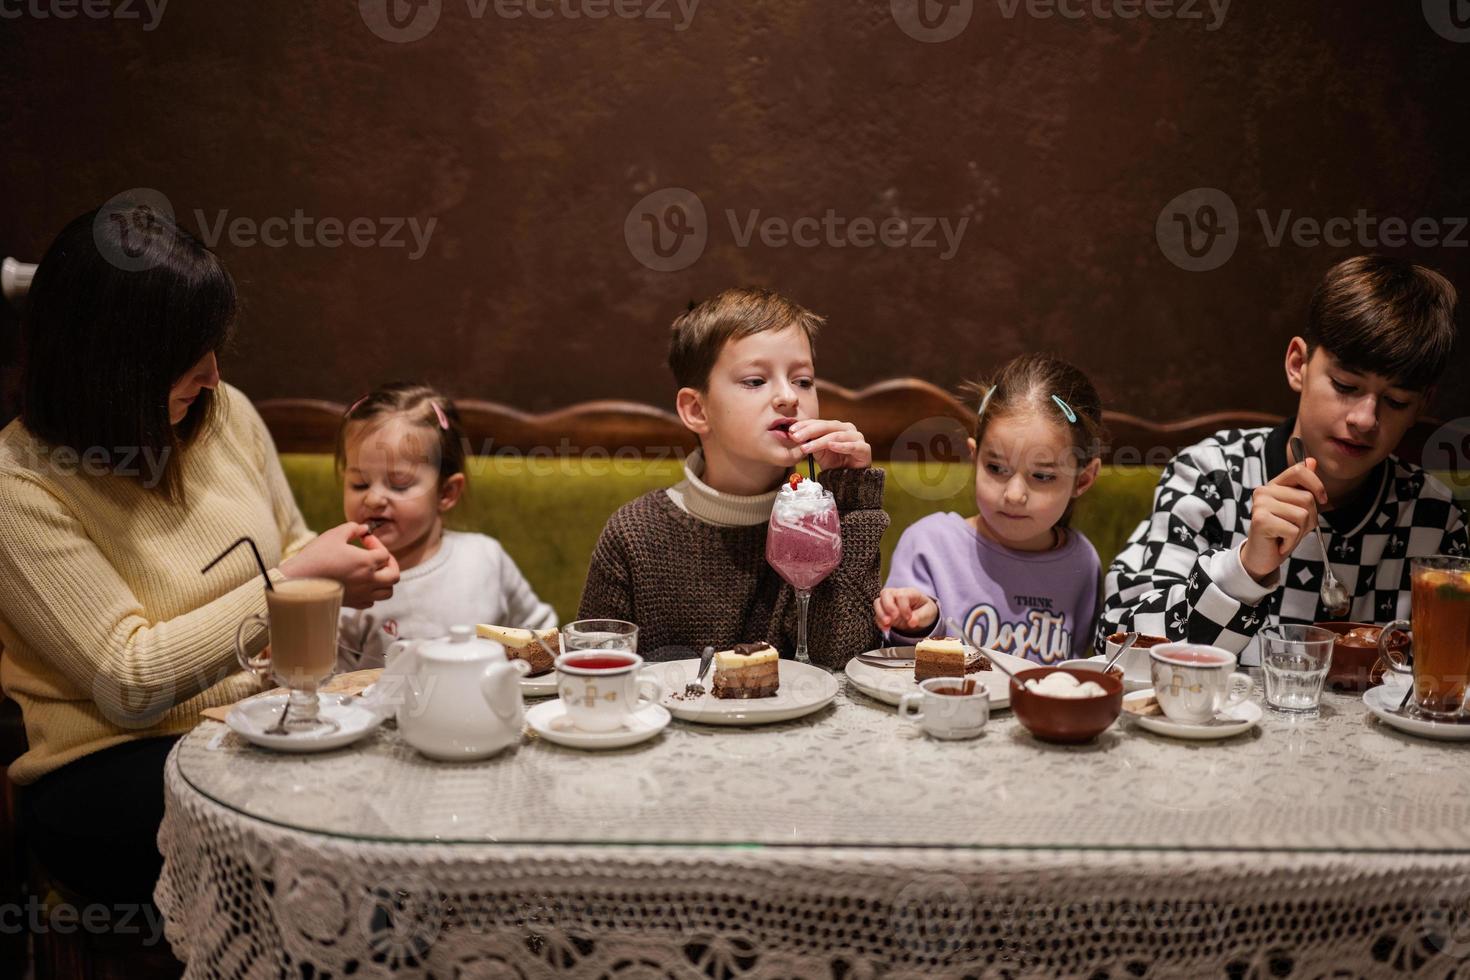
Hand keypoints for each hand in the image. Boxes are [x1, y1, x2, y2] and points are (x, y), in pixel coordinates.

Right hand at [279, 522, 399, 608]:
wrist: (297, 582)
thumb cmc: (315, 557)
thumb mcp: (334, 535)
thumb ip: (352, 528)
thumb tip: (364, 529)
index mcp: (367, 563)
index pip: (385, 553)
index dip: (376, 543)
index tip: (364, 539)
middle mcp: (368, 581)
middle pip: (394, 575)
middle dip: (390, 563)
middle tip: (378, 556)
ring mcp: (361, 594)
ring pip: (387, 592)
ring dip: (385, 580)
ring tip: (374, 572)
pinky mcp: (352, 604)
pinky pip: (371, 602)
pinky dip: (372, 593)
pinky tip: (361, 584)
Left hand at [787, 419, 871, 470]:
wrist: (849, 480)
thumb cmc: (834, 464)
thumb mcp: (818, 452)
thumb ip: (810, 442)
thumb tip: (794, 435)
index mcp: (836, 426)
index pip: (818, 422)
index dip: (804, 425)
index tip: (791, 430)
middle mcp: (847, 428)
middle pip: (827, 426)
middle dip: (809, 431)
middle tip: (795, 437)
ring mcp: (857, 437)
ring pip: (837, 435)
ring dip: (820, 441)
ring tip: (807, 447)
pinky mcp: (864, 449)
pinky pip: (853, 446)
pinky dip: (842, 445)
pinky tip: (831, 446)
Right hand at [873, 587, 937, 632]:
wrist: (922, 615)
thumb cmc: (925, 610)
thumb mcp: (928, 612)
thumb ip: (920, 616)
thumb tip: (912, 622)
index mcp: (909, 592)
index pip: (901, 595)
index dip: (903, 607)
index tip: (908, 618)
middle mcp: (896, 594)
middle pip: (885, 593)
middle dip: (888, 607)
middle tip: (894, 618)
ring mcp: (888, 602)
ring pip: (877, 602)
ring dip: (881, 614)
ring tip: (887, 625)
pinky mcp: (884, 612)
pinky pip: (876, 614)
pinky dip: (879, 622)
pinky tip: (886, 629)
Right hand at [1240, 459, 1328, 582]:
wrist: (1262, 557)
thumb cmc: (1281, 533)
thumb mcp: (1297, 508)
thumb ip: (1304, 486)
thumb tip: (1311, 461)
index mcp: (1274, 485)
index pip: (1300, 470)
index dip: (1317, 484)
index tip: (1322, 500)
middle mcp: (1264, 491)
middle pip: (1307, 498)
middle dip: (1309, 518)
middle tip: (1293, 528)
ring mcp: (1260, 505)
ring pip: (1303, 515)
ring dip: (1300, 532)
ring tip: (1286, 535)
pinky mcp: (1261, 520)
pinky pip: (1294, 530)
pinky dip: (1292, 542)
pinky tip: (1280, 543)